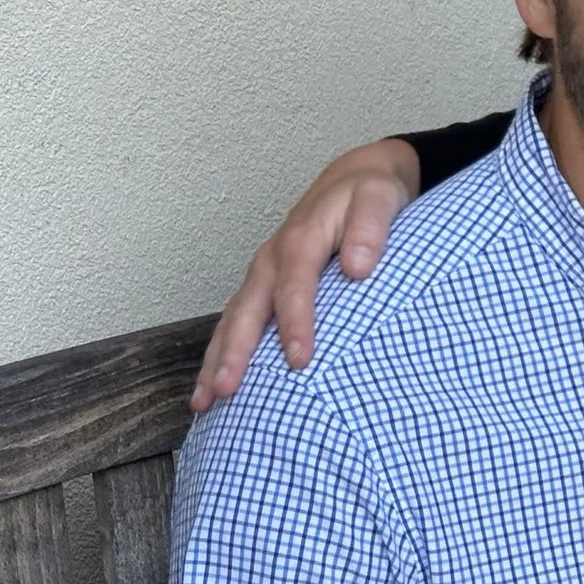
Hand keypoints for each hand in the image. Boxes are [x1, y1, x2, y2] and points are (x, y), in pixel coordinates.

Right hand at [189, 139, 422, 410]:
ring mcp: (262, 274)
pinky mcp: (263, 286)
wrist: (353, 180)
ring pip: (232, 320)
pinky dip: (220, 354)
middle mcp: (272, 260)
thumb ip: (370, 228)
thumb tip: (358, 267)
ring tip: (203, 403)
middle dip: (234, 352)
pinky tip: (212, 388)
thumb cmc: (369, 193)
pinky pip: (236, 323)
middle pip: (248, 310)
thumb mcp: (379, 197)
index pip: (295, 287)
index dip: (295, 324)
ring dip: (215, 360)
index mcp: (300, 240)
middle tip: (225, 391)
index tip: (300, 361)